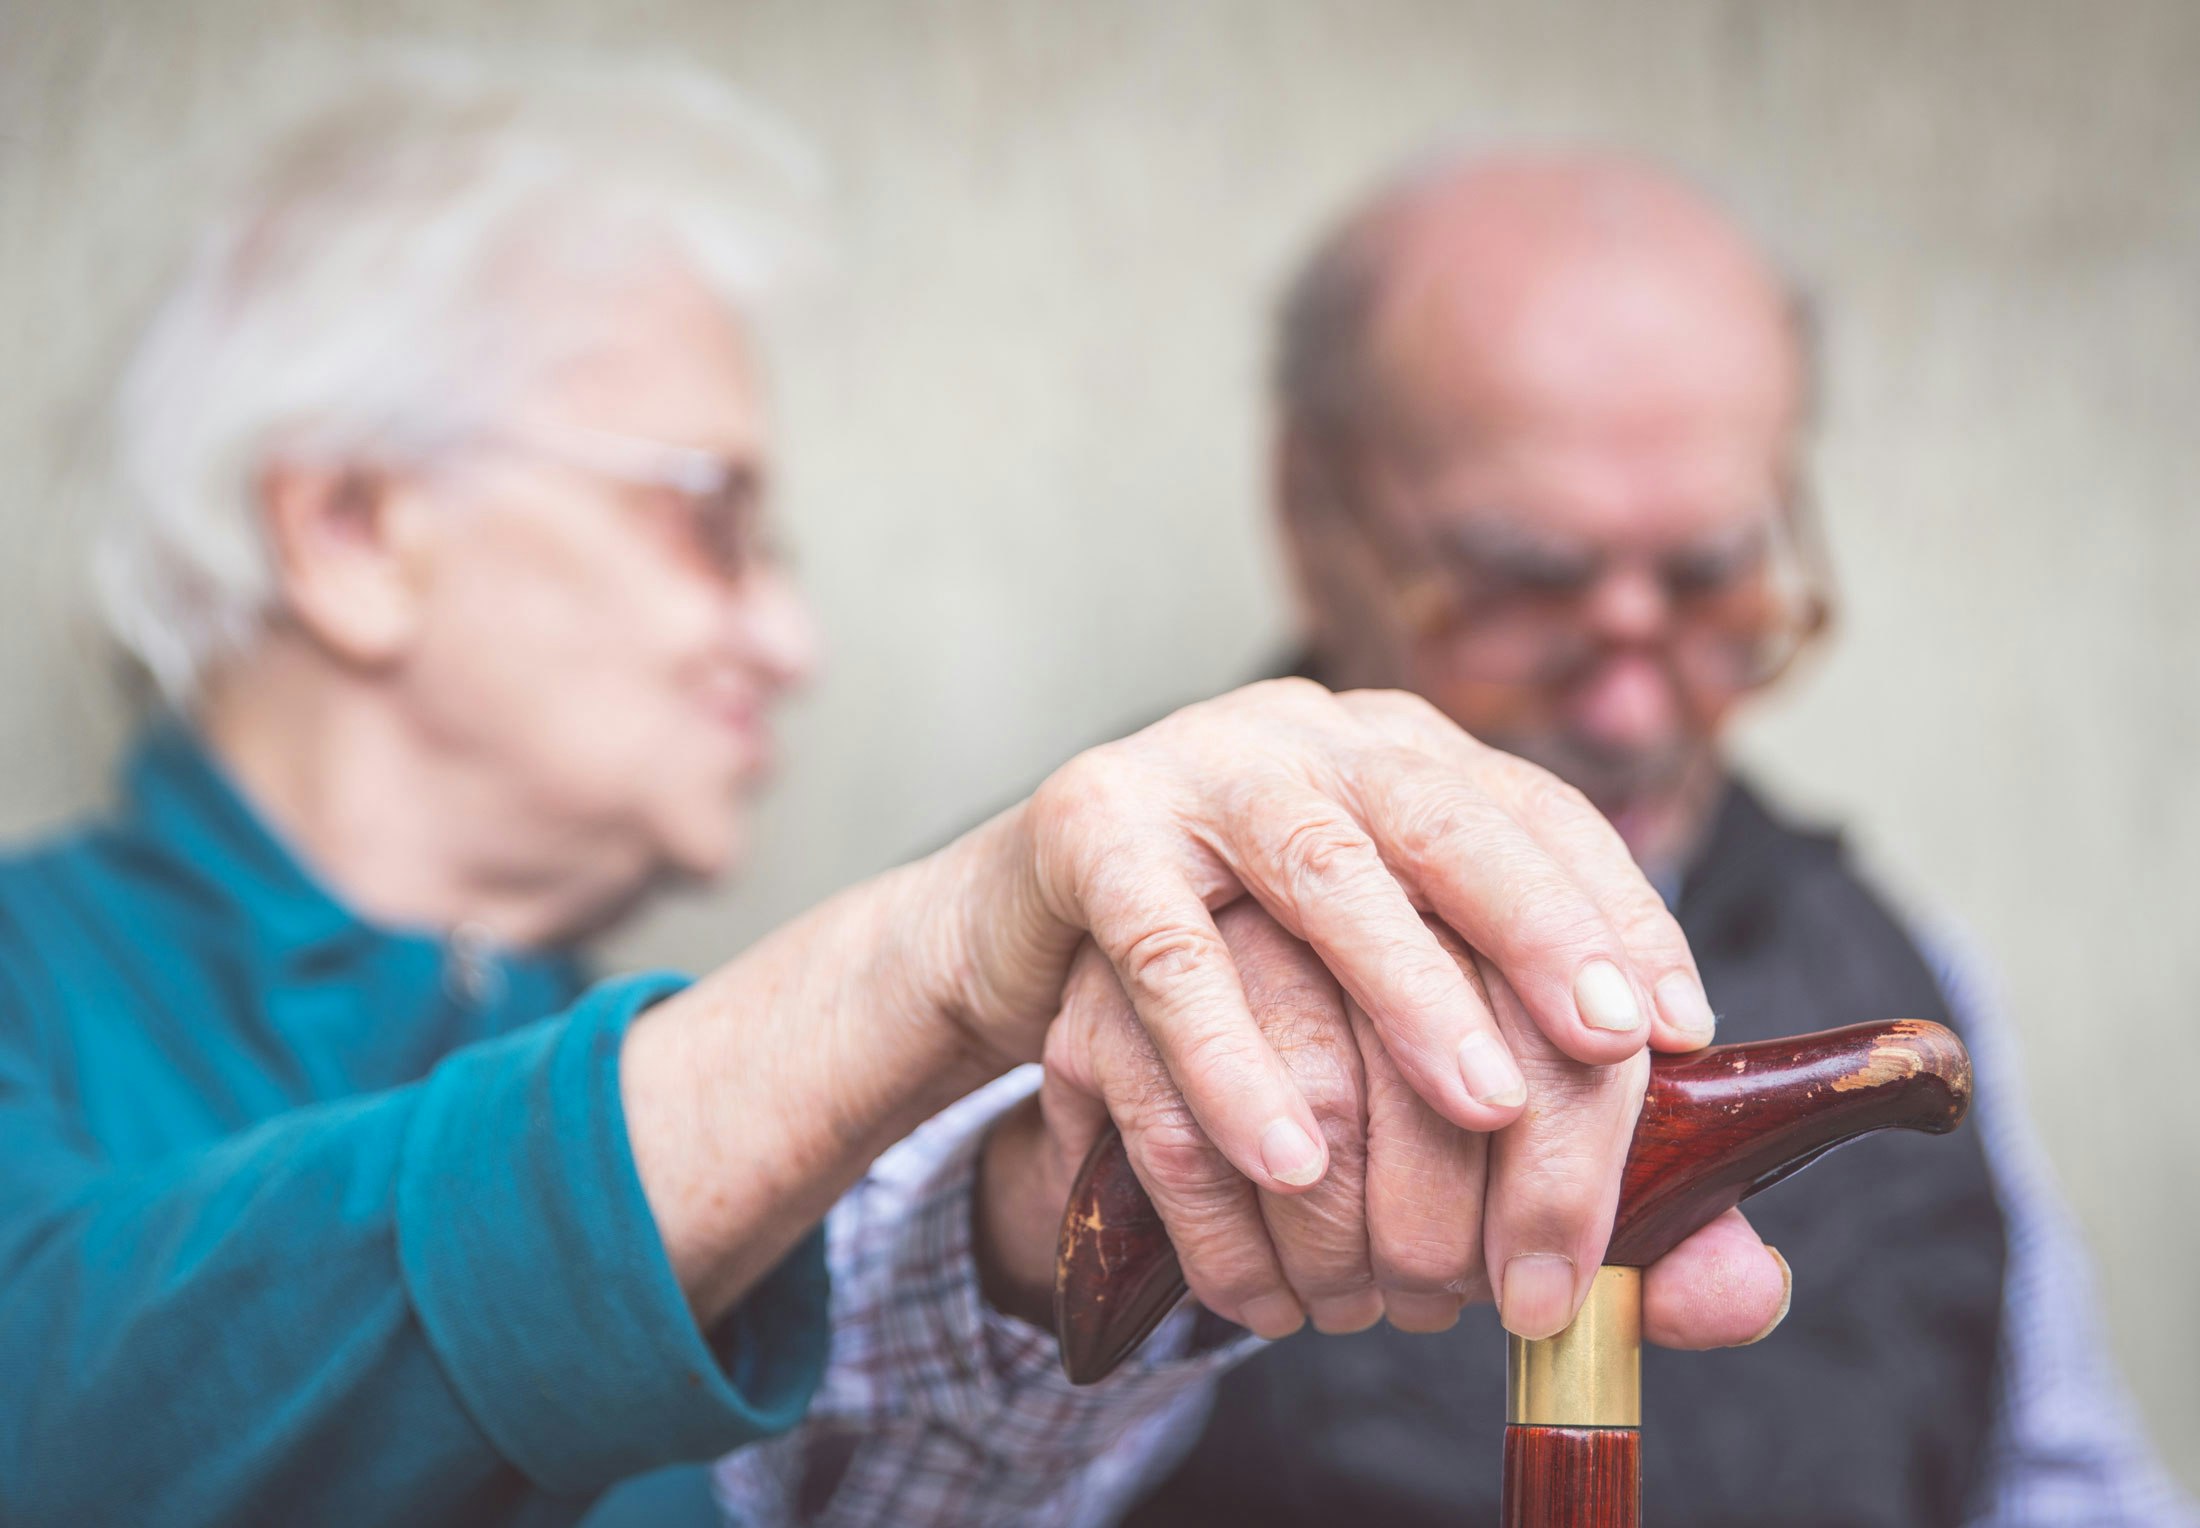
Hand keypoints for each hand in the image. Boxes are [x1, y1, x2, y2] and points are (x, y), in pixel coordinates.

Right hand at [943, 679, 1717, 1318]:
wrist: (1026, 930)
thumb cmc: (1235, 982)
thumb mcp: (1374, 1022)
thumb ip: (1543, 1144)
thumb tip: (1738, 1295)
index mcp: (1402, 760)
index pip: (1536, 815)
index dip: (1617, 911)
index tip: (1679, 1030)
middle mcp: (1314, 741)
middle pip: (1446, 818)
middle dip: (1542, 928)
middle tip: (1613, 1045)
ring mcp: (1199, 770)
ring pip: (1321, 868)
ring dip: (1408, 989)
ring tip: (1483, 1106)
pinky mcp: (1092, 830)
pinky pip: (1169, 950)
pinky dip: (1230, 1056)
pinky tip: (1288, 1156)